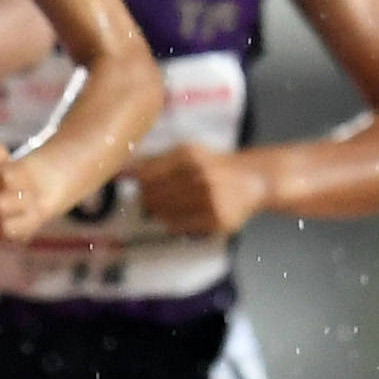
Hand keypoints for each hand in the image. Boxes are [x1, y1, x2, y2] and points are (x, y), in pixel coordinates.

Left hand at [138, 143, 266, 236]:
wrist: (253, 179)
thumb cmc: (216, 165)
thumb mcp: (190, 152)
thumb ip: (157, 160)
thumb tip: (125, 172)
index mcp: (188, 155)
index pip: (146, 175)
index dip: (139, 184)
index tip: (140, 186)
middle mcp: (199, 176)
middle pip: (153, 196)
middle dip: (147, 200)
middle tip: (149, 200)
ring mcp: (208, 199)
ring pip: (164, 212)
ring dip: (158, 213)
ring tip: (162, 208)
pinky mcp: (216, 219)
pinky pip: (180, 226)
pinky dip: (171, 224)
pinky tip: (174, 218)